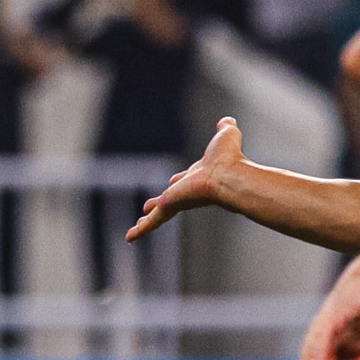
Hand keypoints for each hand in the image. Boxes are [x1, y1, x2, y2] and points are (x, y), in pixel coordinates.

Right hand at [127, 116, 243, 240]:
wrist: (229, 176)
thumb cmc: (230, 158)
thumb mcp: (226, 136)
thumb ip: (225, 128)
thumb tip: (227, 121)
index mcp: (199, 176)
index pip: (185, 180)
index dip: (178, 180)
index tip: (173, 181)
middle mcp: (188, 191)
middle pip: (170, 199)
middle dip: (160, 204)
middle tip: (148, 209)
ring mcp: (178, 201)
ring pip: (159, 214)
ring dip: (147, 222)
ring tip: (135, 230)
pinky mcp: (170, 207)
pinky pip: (153, 221)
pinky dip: (141, 231)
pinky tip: (129, 238)